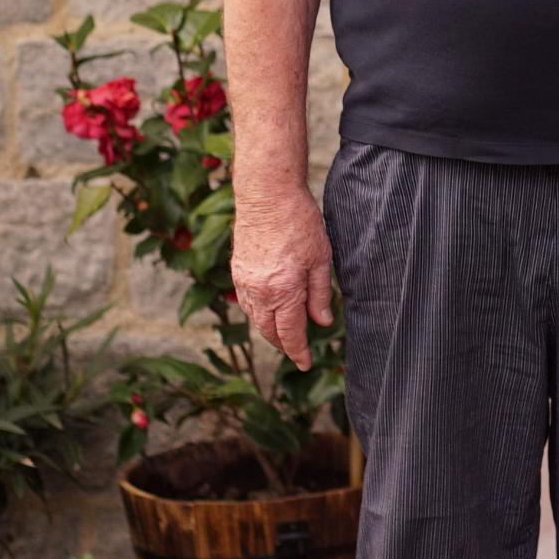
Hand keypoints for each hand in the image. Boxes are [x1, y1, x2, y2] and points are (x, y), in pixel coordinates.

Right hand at [232, 182, 334, 370]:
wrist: (266, 194)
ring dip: (269, 329)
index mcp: (282, 292)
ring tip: (285, 332)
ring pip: (255, 318)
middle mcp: (258, 292)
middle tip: (298, 350)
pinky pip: (246, 302)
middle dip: (284, 344)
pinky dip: (258, 311)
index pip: (290, 334)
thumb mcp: (321, 258)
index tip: (305, 364)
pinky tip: (269, 308)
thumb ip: (320, 294)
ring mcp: (243, 281)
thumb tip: (321, 323)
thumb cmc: (299, 222)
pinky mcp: (237, 270)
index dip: (298, 352)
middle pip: (269, 331)